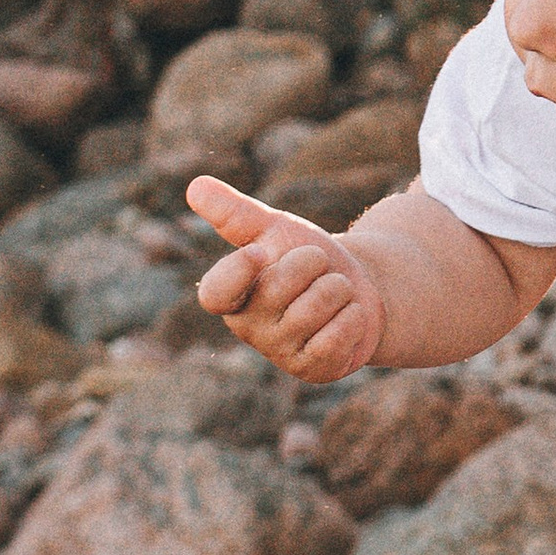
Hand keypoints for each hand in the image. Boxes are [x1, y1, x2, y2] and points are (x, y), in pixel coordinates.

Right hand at [187, 174, 385, 382]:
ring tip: (334, 291)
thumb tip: (196, 186)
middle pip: (281, 287)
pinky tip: (347, 316)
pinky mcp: (312, 369)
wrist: (360, 286)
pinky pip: (335, 337)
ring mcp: (280, 352)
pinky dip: (352, 316)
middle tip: (319, 266)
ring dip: (337, 288)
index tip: (260, 249)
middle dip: (313, 262)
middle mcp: (248, 328)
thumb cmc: (307, 257)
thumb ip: (234, 213)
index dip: (237, 272)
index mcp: (230, 295)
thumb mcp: (274, 229)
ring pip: (314, 308)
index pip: (216, 293)